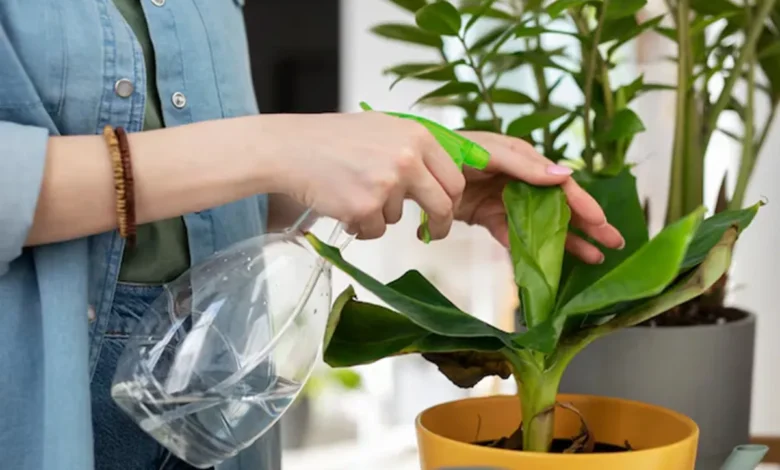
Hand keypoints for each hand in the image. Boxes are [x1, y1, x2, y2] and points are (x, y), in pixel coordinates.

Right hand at [277, 112, 464, 239]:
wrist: (291, 148)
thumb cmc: (332, 139)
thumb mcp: (382, 129)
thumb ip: (413, 149)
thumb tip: (439, 177)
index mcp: (417, 137)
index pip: (453, 178)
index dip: (451, 200)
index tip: (445, 211)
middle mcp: (408, 159)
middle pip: (442, 205)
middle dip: (439, 225)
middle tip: (430, 234)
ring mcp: (387, 184)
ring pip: (398, 218)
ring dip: (378, 215)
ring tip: (352, 192)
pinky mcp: (366, 207)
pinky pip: (374, 230)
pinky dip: (360, 225)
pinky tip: (342, 204)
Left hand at [455, 131, 624, 263]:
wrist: (418, 169)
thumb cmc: (453, 151)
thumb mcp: (489, 153)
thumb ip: (523, 164)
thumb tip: (564, 175)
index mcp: (525, 161)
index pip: (561, 185)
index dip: (583, 203)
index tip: (601, 222)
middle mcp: (521, 182)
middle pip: (560, 206)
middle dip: (587, 225)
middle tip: (613, 244)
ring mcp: (507, 202)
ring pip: (543, 225)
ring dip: (567, 241)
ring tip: (593, 258)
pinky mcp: (491, 219)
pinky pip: (516, 237)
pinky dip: (531, 250)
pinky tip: (551, 264)